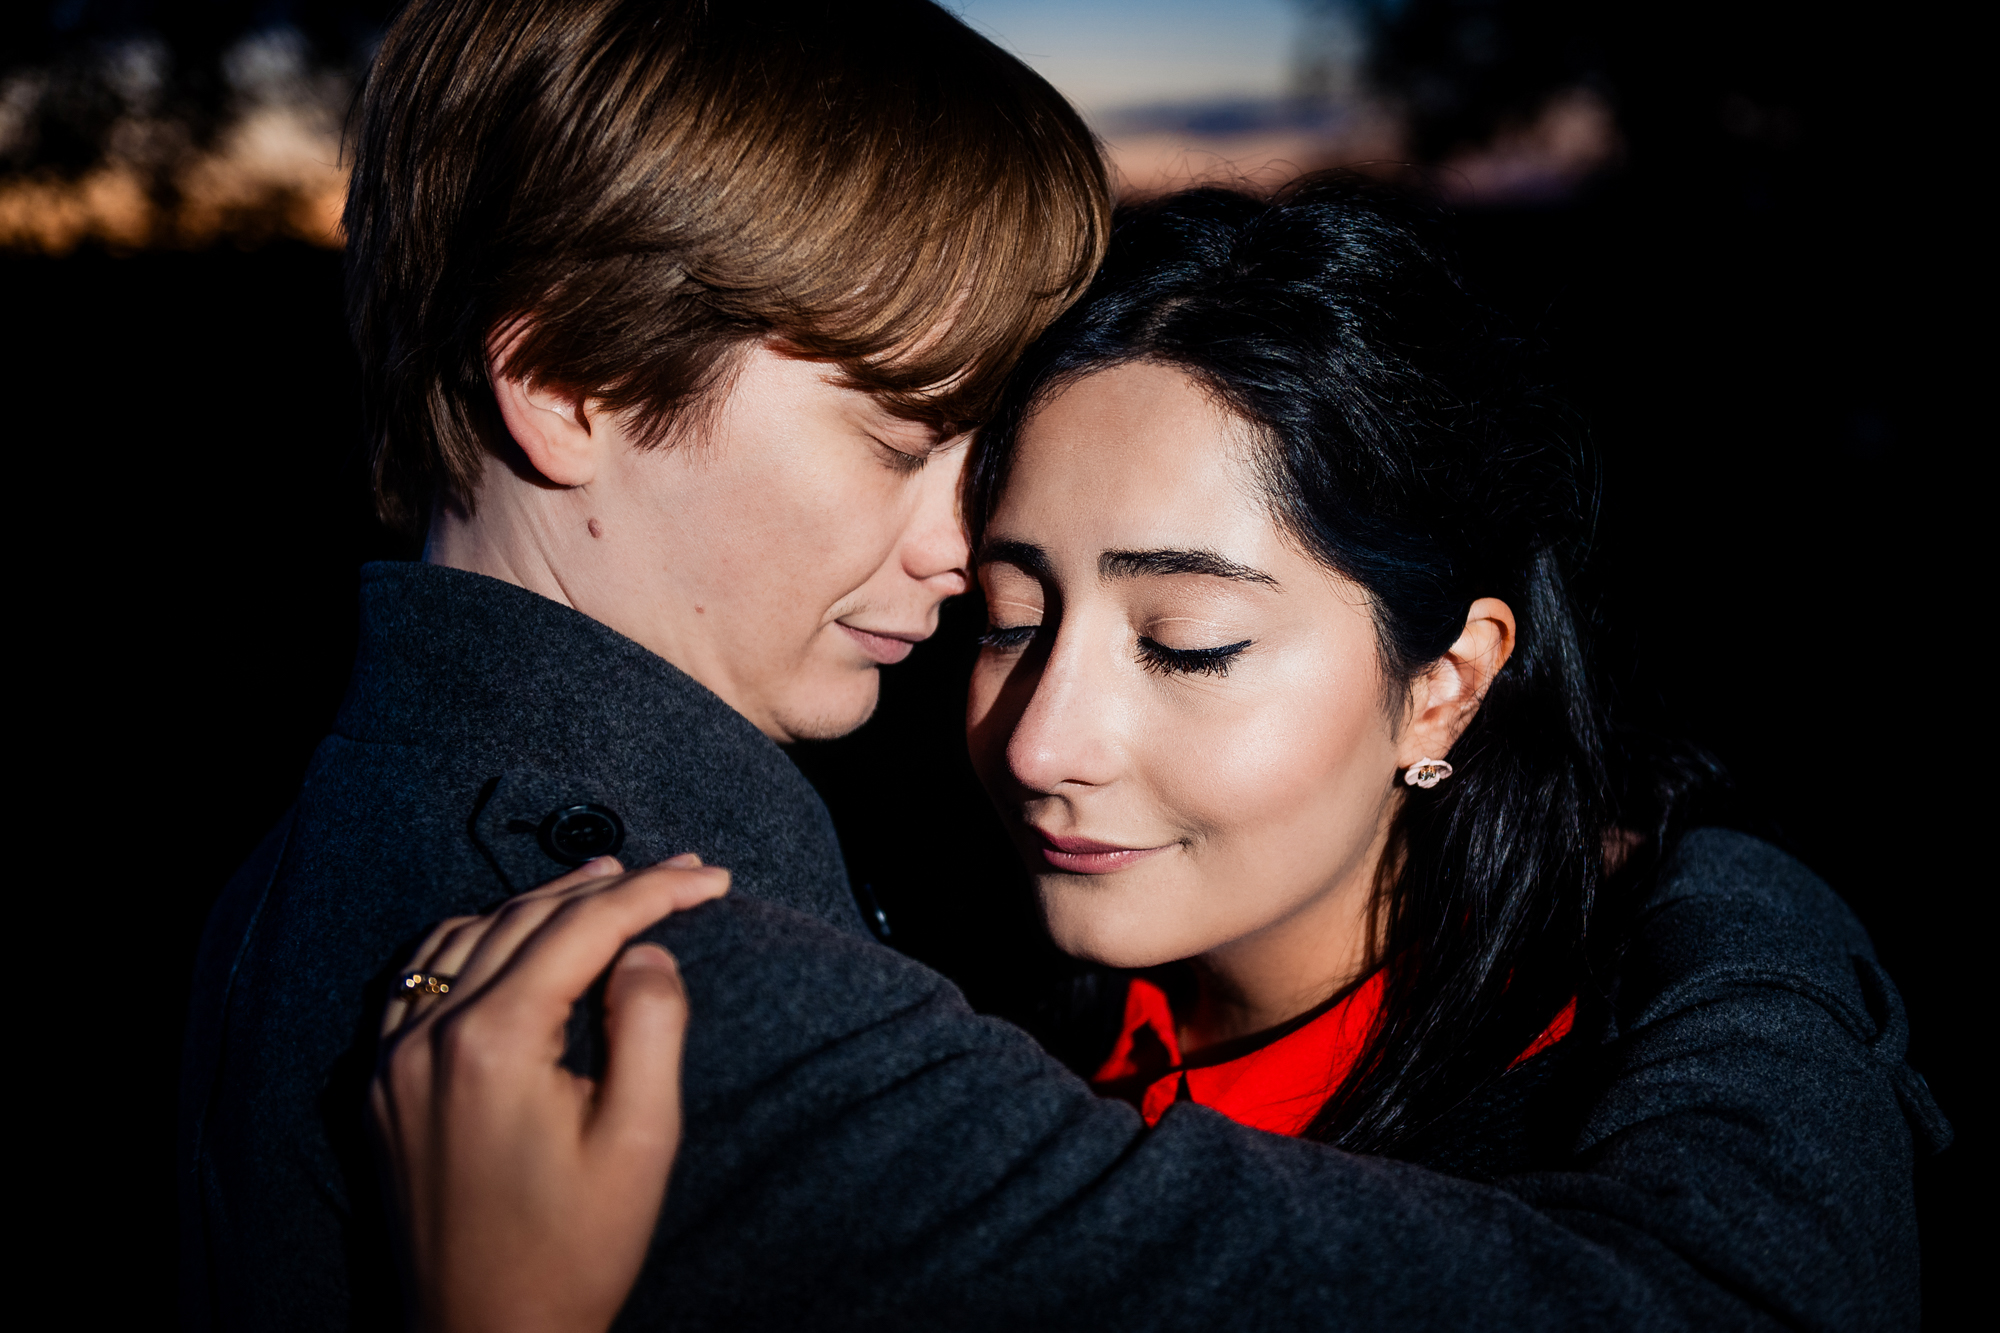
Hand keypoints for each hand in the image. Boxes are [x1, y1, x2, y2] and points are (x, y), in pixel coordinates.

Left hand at [371, 855, 729, 1332]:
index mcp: (493, 1042)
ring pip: (469, 936)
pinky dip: (472, 938)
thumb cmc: (571, 1254)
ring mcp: (392, 1059)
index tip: (712, 879)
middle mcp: (429, 1035)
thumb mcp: (640, 1140)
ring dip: (540, 902)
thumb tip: (644, 952)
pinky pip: (419, 977)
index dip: (656, 893)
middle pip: (526, 919)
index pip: (584, 928)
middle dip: (609, 887)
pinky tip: (507, 933)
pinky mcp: (381, 1086)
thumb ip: (650, 1025)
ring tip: (603, 880)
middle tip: (677, 871)